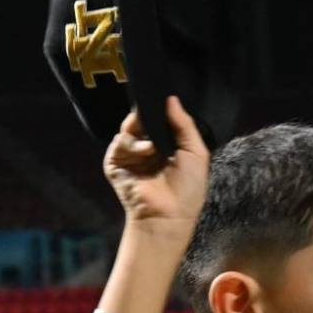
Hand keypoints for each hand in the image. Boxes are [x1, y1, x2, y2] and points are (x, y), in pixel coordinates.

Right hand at [104, 96, 209, 238]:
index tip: (161, 97)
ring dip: (141, 131)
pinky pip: (118, 143)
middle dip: (145, 114)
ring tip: (154, 146)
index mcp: (166, 145)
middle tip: (152, 111)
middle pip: (140, 120)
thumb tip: (171, 99)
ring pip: (128, 129)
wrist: (169, 215)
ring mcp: (130, 156)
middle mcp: (146, 148)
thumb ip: (185, 124)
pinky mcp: (115, 164)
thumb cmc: (188, 188)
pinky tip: (146, 152)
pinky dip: (132, 144)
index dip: (159, 109)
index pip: (158, 119)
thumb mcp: (196, 152)